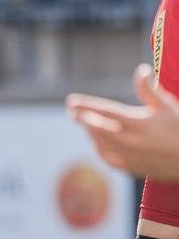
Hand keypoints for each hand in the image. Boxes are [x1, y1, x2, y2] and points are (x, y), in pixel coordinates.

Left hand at [67, 65, 178, 182]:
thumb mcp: (168, 106)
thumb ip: (150, 90)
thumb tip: (140, 70)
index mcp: (138, 123)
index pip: (105, 112)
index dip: (86, 106)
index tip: (71, 101)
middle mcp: (129, 141)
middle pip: (97, 129)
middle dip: (83, 119)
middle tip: (72, 112)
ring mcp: (128, 156)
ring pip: (100, 144)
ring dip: (90, 133)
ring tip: (85, 123)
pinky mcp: (130, 168)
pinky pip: (107, 159)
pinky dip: (99, 149)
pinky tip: (97, 144)